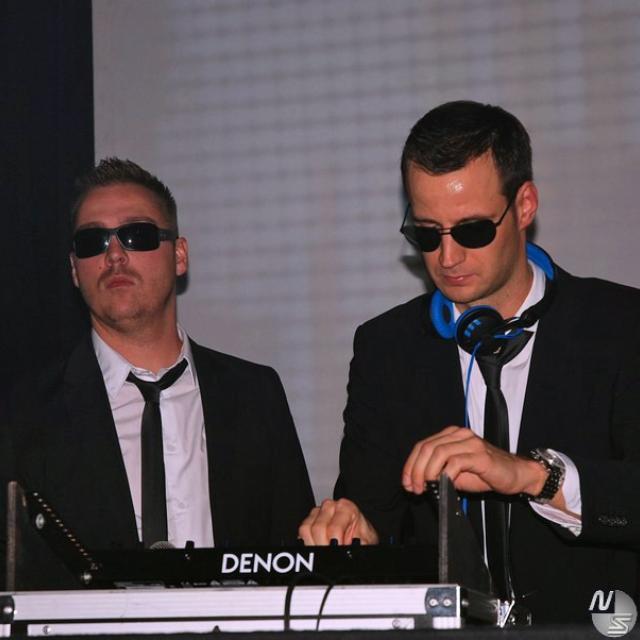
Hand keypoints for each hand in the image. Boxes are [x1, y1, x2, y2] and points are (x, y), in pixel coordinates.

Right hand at [298, 498, 379, 545]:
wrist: (359, 535)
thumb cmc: (362, 536)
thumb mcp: (365, 541)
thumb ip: (359, 545)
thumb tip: (352, 550)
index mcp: (346, 508)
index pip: (334, 528)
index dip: (336, 545)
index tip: (339, 551)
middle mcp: (330, 506)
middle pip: (318, 529)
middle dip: (324, 546)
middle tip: (332, 555)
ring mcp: (318, 512)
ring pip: (307, 529)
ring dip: (315, 544)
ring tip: (327, 550)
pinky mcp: (309, 519)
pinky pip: (302, 531)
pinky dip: (309, 542)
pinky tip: (320, 546)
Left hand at [402, 426, 546, 496]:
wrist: (516, 475)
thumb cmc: (486, 474)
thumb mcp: (456, 474)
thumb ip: (438, 472)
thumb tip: (418, 481)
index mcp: (451, 435)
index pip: (423, 446)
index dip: (410, 464)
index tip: (406, 482)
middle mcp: (460, 434)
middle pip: (427, 448)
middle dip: (415, 470)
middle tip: (414, 488)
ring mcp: (470, 443)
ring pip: (438, 452)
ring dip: (427, 473)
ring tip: (425, 488)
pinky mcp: (481, 455)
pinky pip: (455, 462)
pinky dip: (445, 474)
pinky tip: (444, 484)